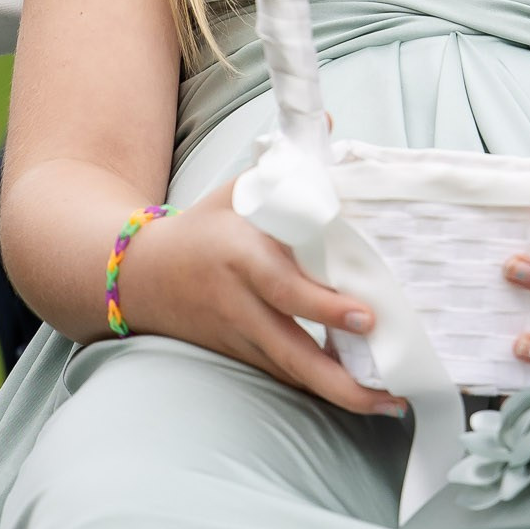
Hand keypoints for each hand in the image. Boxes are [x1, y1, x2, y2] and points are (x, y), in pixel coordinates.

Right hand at [112, 177, 404, 414]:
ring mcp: (239, 338)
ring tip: (392, 404)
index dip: (323, 306)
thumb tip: (330, 124)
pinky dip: (321, 389)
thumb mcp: (237, 189)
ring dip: (340, 394)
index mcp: (241, 258)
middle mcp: (240, 306)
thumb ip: (287, 163)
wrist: (137, 277)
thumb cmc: (201, 227)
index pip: (284, 287)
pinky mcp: (240, 357)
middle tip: (391, 388)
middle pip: (291, 351)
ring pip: (291, 373)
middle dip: (340, 377)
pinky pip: (284, 376)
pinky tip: (363, 396)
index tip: (366, 315)